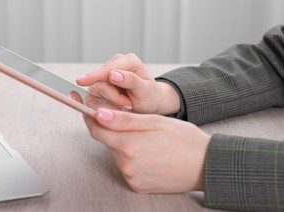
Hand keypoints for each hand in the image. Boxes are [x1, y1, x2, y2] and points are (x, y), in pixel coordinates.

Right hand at [76, 53, 179, 114]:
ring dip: (111, 100)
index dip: (95, 76)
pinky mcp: (101, 81)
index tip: (81, 81)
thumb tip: (112, 74)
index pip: (108, 69)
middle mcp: (117, 63)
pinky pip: (96, 93)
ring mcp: (107, 72)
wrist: (149, 102)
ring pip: (97, 87)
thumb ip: (130, 81)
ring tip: (126, 103)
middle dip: (112, 96)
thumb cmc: (149, 97)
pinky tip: (116, 103)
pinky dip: (106, 101)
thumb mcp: (145, 91)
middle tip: (128, 104)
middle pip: (101, 80)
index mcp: (130, 61)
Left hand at [84, 109, 210, 192]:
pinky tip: (149, 154)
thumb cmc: (184, 140)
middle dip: (113, 130)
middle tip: (133, 124)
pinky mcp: (137, 186)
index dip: (90, 117)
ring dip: (124, 145)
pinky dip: (132, 159)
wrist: (206, 165)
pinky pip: (127, 168)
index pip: (96, 129)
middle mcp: (126, 165)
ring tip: (147, 140)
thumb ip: (124, 120)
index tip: (90, 108)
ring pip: (117, 154)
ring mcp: (131, 178)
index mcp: (129, 145)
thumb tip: (99, 114)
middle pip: (108, 142)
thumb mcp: (154, 122)